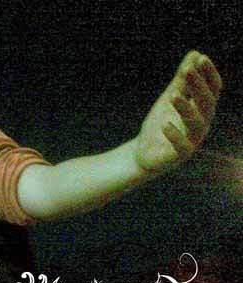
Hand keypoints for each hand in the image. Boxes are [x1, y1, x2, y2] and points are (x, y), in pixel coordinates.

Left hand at [135, 50, 221, 171]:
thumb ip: (181, 80)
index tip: (201, 58)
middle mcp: (201, 124)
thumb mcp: (169, 99)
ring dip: (185, 108)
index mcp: (201, 109)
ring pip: (196, 124)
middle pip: (206, 103)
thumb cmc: (160, 124)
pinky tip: (165, 126)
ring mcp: (192, 140)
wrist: (144, 153)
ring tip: (172, 96)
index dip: (208, 74)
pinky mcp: (180, 156)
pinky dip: (174, 136)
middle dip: (198, 86)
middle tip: (186, 71)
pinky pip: (182, 147)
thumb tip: (195, 53)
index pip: (212, 89)